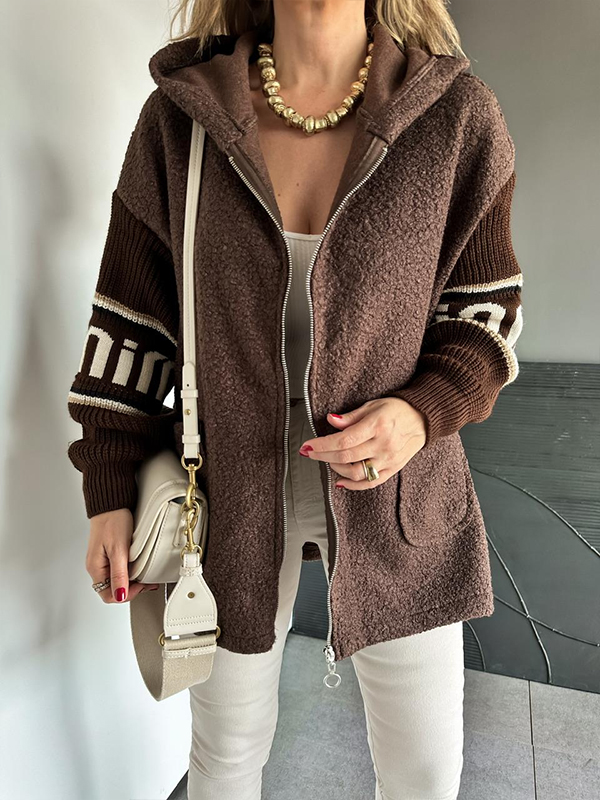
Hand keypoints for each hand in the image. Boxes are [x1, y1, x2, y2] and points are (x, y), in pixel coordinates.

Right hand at [86, 508, 158, 602]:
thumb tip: (120, 595)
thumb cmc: (112, 521)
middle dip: (131, 589)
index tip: (140, 586)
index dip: (126, 594)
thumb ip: (119, 574)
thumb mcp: (118, 549)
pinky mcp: (110, 554)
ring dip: (132, 581)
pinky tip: (139, 566)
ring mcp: (104, 560)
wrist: (112, 503)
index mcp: (95, 568)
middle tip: (146, 582)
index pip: (109, 595)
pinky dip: (130, 571)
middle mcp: (97, 567)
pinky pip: (119, 570)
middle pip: (113, 590)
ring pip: (117, 580)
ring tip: (145, 575)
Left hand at [298, 397, 426, 489]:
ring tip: (328, 460)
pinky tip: (340, 481)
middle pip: (346, 457)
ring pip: (356, 472)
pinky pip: (371, 482)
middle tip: (310, 453)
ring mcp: (389, 459)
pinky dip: (353, 485)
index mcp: (376, 426)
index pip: (343, 440)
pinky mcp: (393, 469)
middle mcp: (383, 444)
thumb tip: (330, 420)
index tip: (308, 445)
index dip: (322, 445)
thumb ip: (350, 416)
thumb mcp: (372, 405)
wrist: (423, 419)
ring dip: (336, 469)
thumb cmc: (396, 410)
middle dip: (323, 456)